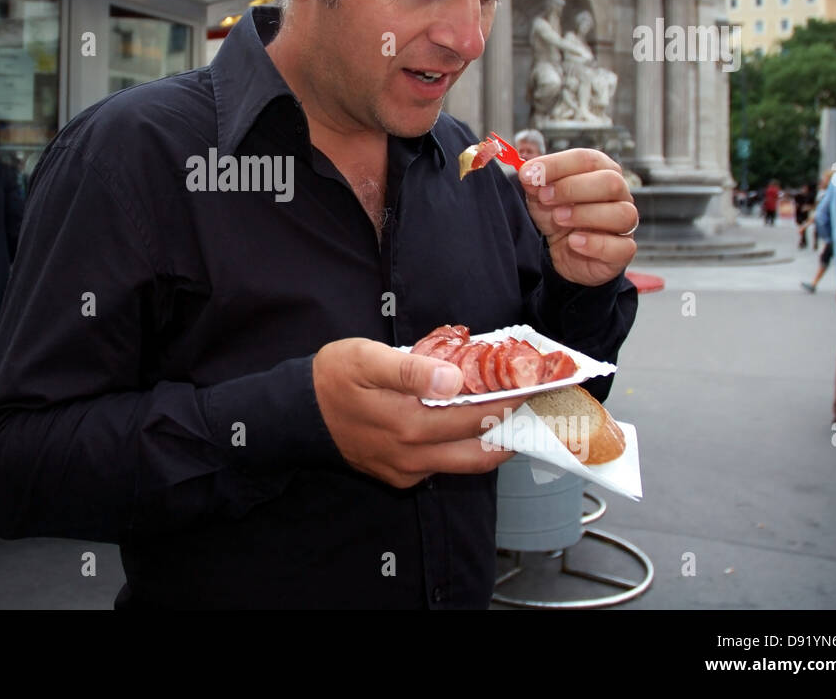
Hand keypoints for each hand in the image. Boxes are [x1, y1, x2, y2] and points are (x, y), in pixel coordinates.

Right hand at [312, 338, 527, 488]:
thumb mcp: (366, 358)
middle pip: (482, 453)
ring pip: (464, 464)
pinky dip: (462, 448)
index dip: (512, 403)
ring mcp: (407, 470)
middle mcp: (414, 455)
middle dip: (513, 431)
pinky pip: (441, 466)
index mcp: (410, 424)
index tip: (538, 390)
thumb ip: (410, 368)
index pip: (478, 418)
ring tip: (509, 417)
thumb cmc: (333, 378)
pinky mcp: (400, 477)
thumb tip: (454, 379)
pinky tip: (465, 426)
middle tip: (535, 409)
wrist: (297, 414)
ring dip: (491, 444)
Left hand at [518, 149, 637, 286]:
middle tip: (545, 197)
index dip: (557, 164)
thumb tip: (529, 173)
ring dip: (584, 214)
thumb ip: (536, 183)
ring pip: (622, 214)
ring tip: (558, 218)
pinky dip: (595, 244)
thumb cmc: (559, 216)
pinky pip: (622, 247)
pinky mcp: (624, 250)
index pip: (587, 159)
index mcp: (601, 172)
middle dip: (572, 188)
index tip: (530, 173)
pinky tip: (573, 242)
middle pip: (610, 182)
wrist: (565, 252)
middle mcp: (619, 195)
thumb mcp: (541, 197)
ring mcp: (626, 223)